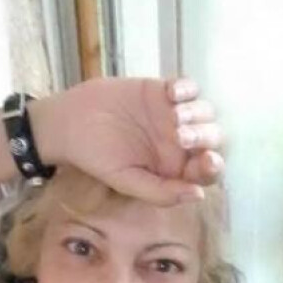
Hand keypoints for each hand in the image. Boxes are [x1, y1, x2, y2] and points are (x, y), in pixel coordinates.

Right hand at [35, 77, 223, 205]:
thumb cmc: (96, 158)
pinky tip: (171, 92)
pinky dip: (187, 88)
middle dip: (205, 137)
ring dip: (196, 113)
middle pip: (211, 139)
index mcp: (176, 169)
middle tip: (181, 136)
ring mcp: (174, 115)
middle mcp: (181, 144)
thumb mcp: (125, 181)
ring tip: (174, 115)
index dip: (212, 166)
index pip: (206, 170)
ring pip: (204, 112)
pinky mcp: (163, 91)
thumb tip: (199, 195)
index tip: (208, 160)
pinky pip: (188, 87)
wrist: (70, 124)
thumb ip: (160, 192)